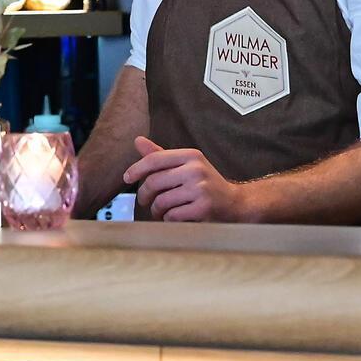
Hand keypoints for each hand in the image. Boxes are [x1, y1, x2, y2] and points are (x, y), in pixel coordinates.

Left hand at [124, 137, 255, 222]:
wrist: (234, 203)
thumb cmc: (205, 184)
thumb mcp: (186, 165)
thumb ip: (161, 156)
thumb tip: (137, 141)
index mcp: (191, 155)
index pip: (155, 159)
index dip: (136, 168)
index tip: (126, 178)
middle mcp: (196, 169)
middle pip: (154, 182)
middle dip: (145, 195)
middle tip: (145, 202)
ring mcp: (200, 189)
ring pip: (161, 201)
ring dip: (156, 210)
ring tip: (160, 211)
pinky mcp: (203, 208)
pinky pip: (172, 215)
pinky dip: (168, 219)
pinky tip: (174, 218)